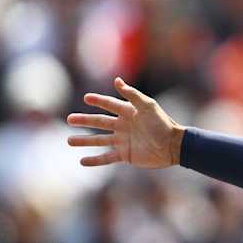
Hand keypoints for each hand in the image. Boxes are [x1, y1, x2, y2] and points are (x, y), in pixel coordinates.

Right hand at [67, 77, 183, 168]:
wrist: (172, 146)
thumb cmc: (162, 124)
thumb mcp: (148, 106)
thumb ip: (132, 94)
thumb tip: (116, 80)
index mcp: (128, 112)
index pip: (109, 104)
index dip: (98, 101)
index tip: (86, 98)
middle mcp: (123, 126)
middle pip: (99, 122)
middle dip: (84, 120)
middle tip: (69, 119)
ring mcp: (122, 141)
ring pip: (99, 140)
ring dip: (84, 141)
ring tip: (69, 141)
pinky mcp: (125, 155)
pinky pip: (106, 157)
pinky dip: (95, 160)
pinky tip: (82, 161)